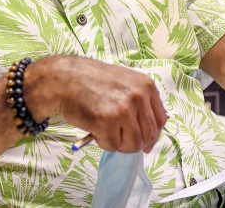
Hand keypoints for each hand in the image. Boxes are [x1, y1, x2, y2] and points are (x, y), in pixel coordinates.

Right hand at [28, 56, 167, 153]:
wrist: (63, 78)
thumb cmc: (89, 80)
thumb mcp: (123, 81)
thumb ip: (138, 100)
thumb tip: (149, 129)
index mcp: (145, 85)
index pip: (161, 119)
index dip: (153, 134)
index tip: (146, 142)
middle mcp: (138, 96)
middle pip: (149, 135)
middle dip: (135, 142)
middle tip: (121, 140)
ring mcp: (123, 110)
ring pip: (133, 144)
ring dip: (119, 143)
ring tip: (105, 131)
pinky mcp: (107, 122)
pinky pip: (113, 146)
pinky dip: (103, 142)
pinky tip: (95, 129)